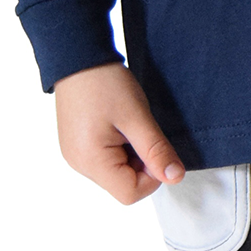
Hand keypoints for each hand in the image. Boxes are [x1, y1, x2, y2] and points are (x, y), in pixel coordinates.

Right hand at [53, 61, 185, 202]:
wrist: (78, 56)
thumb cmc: (106, 83)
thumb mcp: (137, 116)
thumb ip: (157, 150)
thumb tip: (175, 177)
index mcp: (91, 162)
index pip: (131, 194)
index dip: (152, 175)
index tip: (156, 147)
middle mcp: (79, 165)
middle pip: (123, 185)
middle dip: (141, 162)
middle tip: (141, 129)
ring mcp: (75, 156)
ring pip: (116, 172)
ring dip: (131, 153)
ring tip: (127, 123)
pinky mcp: (76, 146)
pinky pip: (105, 160)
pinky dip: (119, 147)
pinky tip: (118, 123)